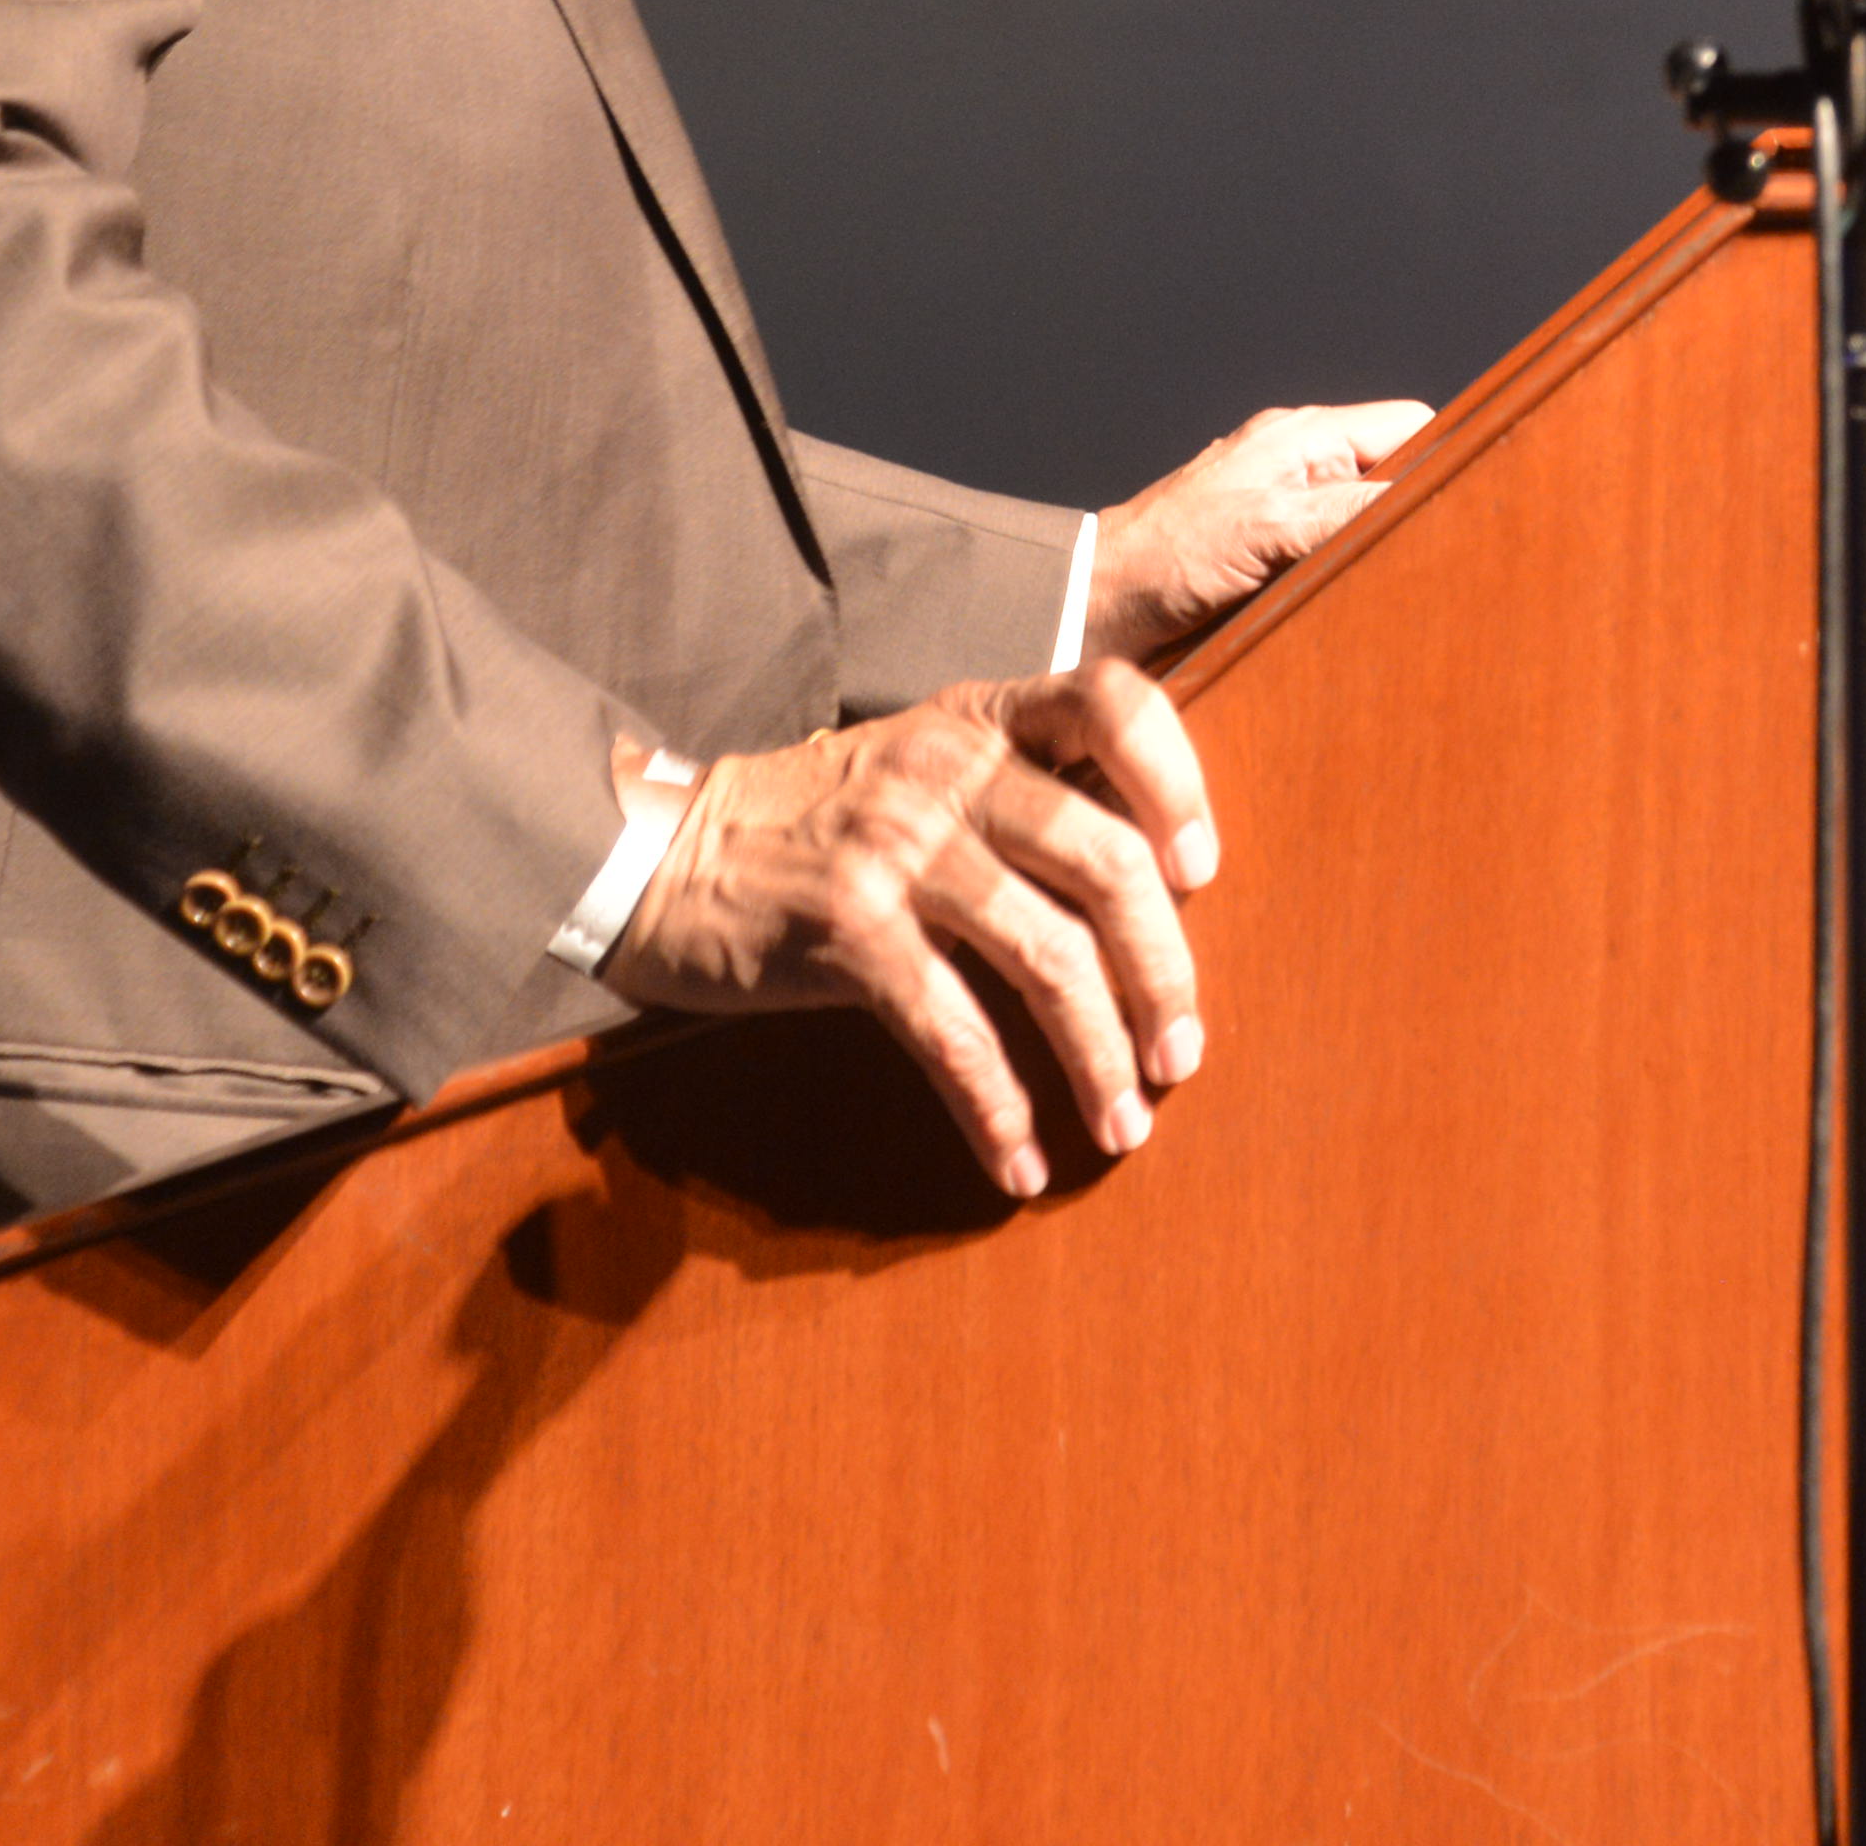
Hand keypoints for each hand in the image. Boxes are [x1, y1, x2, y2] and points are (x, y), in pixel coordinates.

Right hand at [604, 667, 1219, 1197]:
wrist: (664, 855)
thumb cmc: (822, 822)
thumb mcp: (924, 763)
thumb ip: (1023, 792)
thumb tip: (1157, 890)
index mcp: (981, 720)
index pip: (1113, 704)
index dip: (1178, 782)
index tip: (1200, 873)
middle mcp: (950, 773)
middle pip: (1105, 860)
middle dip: (1164, 972)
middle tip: (1182, 1054)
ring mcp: (899, 851)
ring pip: (1046, 958)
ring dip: (1099, 1057)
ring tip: (1125, 1124)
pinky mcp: (850, 934)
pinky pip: (954, 1034)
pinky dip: (999, 1109)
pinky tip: (1019, 1161)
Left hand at [1091, 399, 1433, 661]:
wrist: (1087, 611)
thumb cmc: (1162, 559)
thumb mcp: (1269, 528)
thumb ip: (1348, 511)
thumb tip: (1425, 510)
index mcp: (1306, 439)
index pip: (1413, 426)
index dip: (1447, 459)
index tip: (1477, 506)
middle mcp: (1303, 472)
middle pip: (1398, 481)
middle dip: (1420, 520)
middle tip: (1448, 566)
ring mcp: (1289, 519)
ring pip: (1371, 529)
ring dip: (1385, 564)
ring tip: (1405, 600)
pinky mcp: (1275, 567)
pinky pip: (1338, 567)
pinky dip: (1352, 590)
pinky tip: (1361, 621)